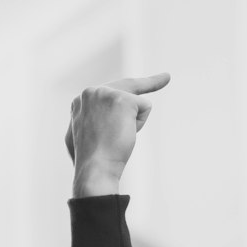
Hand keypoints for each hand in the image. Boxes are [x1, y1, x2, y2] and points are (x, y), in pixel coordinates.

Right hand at [66, 73, 170, 195]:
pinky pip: (145, 107)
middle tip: (167, 77)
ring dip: (132, 124)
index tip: (145, 79)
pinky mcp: (122, 99)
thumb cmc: (89, 163)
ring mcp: (105, 93)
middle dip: (151, 82)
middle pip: (128, 86)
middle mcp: (90, 92)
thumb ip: (87, 125)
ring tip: (116, 139)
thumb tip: (88, 128)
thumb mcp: (79, 139)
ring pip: (136, 104)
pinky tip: (124, 135)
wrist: (94, 170)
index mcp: (80, 102)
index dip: (126, 88)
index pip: (108, 91)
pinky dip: (139, 124)